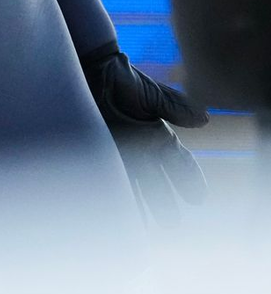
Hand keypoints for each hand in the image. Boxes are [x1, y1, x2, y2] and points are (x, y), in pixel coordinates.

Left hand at [82, 44, 208, 225]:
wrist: (89, 66)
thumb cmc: (121, 76)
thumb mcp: (150, 93)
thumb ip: (174, 106)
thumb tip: (205, 118)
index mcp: (157, 136)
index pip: (179, 162)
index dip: (189, 179)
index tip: (197, 197)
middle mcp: (139, 148)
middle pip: (156, 180)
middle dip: (163, 201)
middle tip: (170, 223)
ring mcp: (118, 149)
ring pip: (132, 183)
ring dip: (138, 204)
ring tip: (142, 227)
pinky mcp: (95, 148)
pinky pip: (105, 173)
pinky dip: (110, 190)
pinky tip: (111, 206)